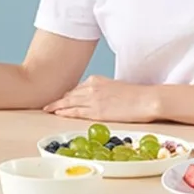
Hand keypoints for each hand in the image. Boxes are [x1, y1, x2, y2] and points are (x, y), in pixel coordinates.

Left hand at [43, 76, 158, 122]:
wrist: (146, 99)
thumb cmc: (135, 95)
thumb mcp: (114, 88)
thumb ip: (101, 92)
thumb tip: (94, 99)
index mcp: (95, 80)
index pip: (76, 89)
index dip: (67, 96)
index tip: (61, 99)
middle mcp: (91, 87)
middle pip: (69, 95)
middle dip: (58, 100)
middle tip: (46, 105)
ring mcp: (92, 99)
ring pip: (68, 102)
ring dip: (56, 106)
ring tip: (47, 109)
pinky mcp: (96, 111)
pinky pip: (75, 112)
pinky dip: (64, 112)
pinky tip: (57, 113)